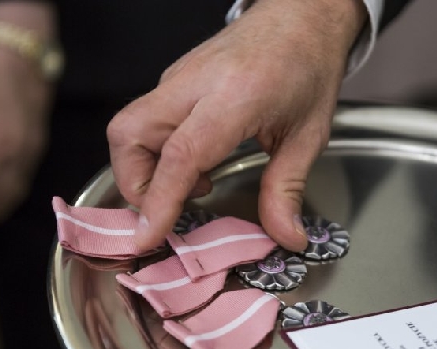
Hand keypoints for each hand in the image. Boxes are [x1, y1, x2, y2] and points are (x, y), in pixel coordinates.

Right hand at [107, 0, 366, 251]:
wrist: (300, 16)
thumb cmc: (308, 68)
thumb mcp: (308, 137)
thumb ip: (288, 190)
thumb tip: (288, 238)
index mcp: (234, 97)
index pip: (180, 153)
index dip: (159, 200)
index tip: (147, 237)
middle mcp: (194, 83)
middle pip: (129, 135)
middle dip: (135, 185)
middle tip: (169, 211)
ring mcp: (178, 78)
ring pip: (128, 127)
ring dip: (142, 170)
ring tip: (190, 188)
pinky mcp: (173, 80)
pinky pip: (145, 120)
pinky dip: (155, 153)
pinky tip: (195, 165)